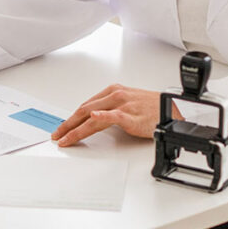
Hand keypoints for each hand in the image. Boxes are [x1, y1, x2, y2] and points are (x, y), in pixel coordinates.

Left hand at [52, 84, 175, 144]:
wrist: (170, 109)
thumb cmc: (149, 107)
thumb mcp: (125, 103)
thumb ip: (108, 109)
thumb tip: (91, 120)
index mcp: (111, 91)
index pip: (85, 105)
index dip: (71, 118)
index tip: (61, 128)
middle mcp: (114, 96)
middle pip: (84, 111)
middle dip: (68, 124)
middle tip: (57, 135)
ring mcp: (122, 105)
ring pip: (93, 116)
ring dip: (77, 128)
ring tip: (66, 137)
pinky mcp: (131, 116)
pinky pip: (114, 116)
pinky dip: (102, 116)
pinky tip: (93, 118)